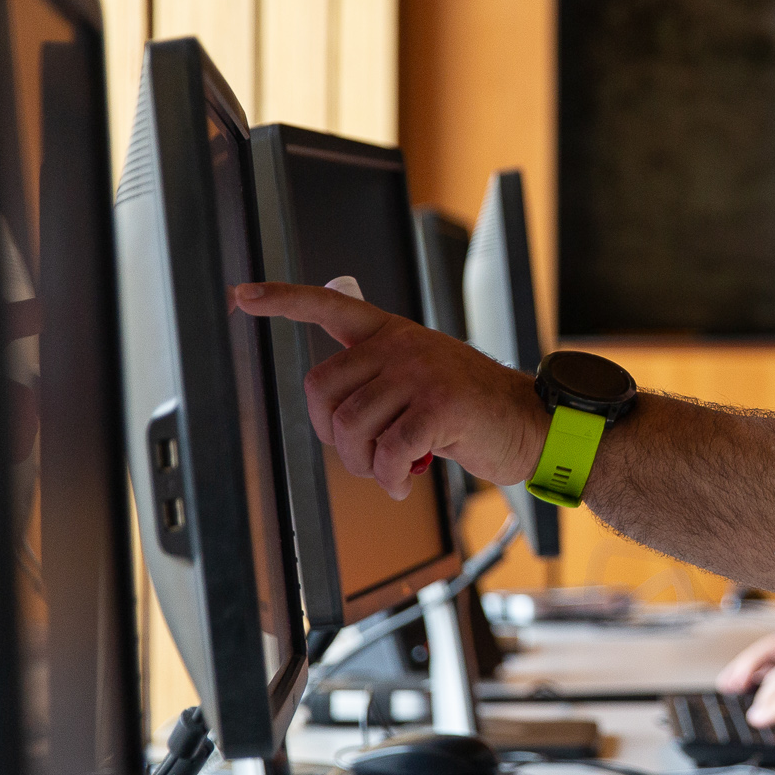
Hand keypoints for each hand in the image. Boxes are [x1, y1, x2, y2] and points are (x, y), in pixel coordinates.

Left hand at [231, 281, 548, 497]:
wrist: (531, 423)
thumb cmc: (471, 410)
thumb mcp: (423, 377)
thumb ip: (380, 383)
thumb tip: (336, 422)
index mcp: (391, 334)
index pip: (328, 306)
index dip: (282, 300)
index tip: (243, 296)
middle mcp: (401, 345)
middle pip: (323, 391)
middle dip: (334, 438)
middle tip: (364, 454)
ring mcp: (420, 372)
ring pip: (352, 426)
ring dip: (365, 464)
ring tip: (392, 469)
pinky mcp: (438, 406)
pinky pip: (388, 449)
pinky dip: (390, 477)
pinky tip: (406, 478)